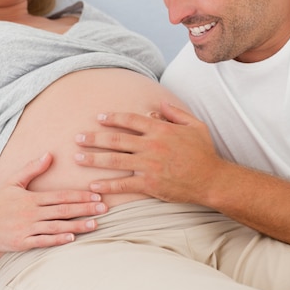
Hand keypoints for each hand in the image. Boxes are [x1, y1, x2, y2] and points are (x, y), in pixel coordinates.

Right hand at [0, 152, 107, 251]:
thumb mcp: (15, 181)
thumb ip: (33, 168)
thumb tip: (50, 154)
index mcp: (33, 197)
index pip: (62, 196)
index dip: (80, 195)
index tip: (96, 195)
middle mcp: (32, 212)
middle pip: (64, 210)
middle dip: (85, 209)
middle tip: (104, 208)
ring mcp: (27, 228)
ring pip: (57, 226)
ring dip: (77, 225)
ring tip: (94, 224)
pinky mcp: (21, 243)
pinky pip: (42, 241)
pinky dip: (57, 240)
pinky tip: (71, 238)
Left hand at [75, 102, 221, 204]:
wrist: (212, 179)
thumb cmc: (204, 152)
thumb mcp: (194, 125)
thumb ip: (176, 113)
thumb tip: (159, 104)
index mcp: (160, 130)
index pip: (130, 120)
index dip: (113, 118)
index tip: (98, 117)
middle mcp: (151, 145)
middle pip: (116, 139)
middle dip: (94, 138)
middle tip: (78, 137)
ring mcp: (149, 166)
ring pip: (115, 161)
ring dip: (94, 159)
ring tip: (78, 158)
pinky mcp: (150, 185)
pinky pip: (124, 185)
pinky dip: (108, 185)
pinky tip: (94, 185)